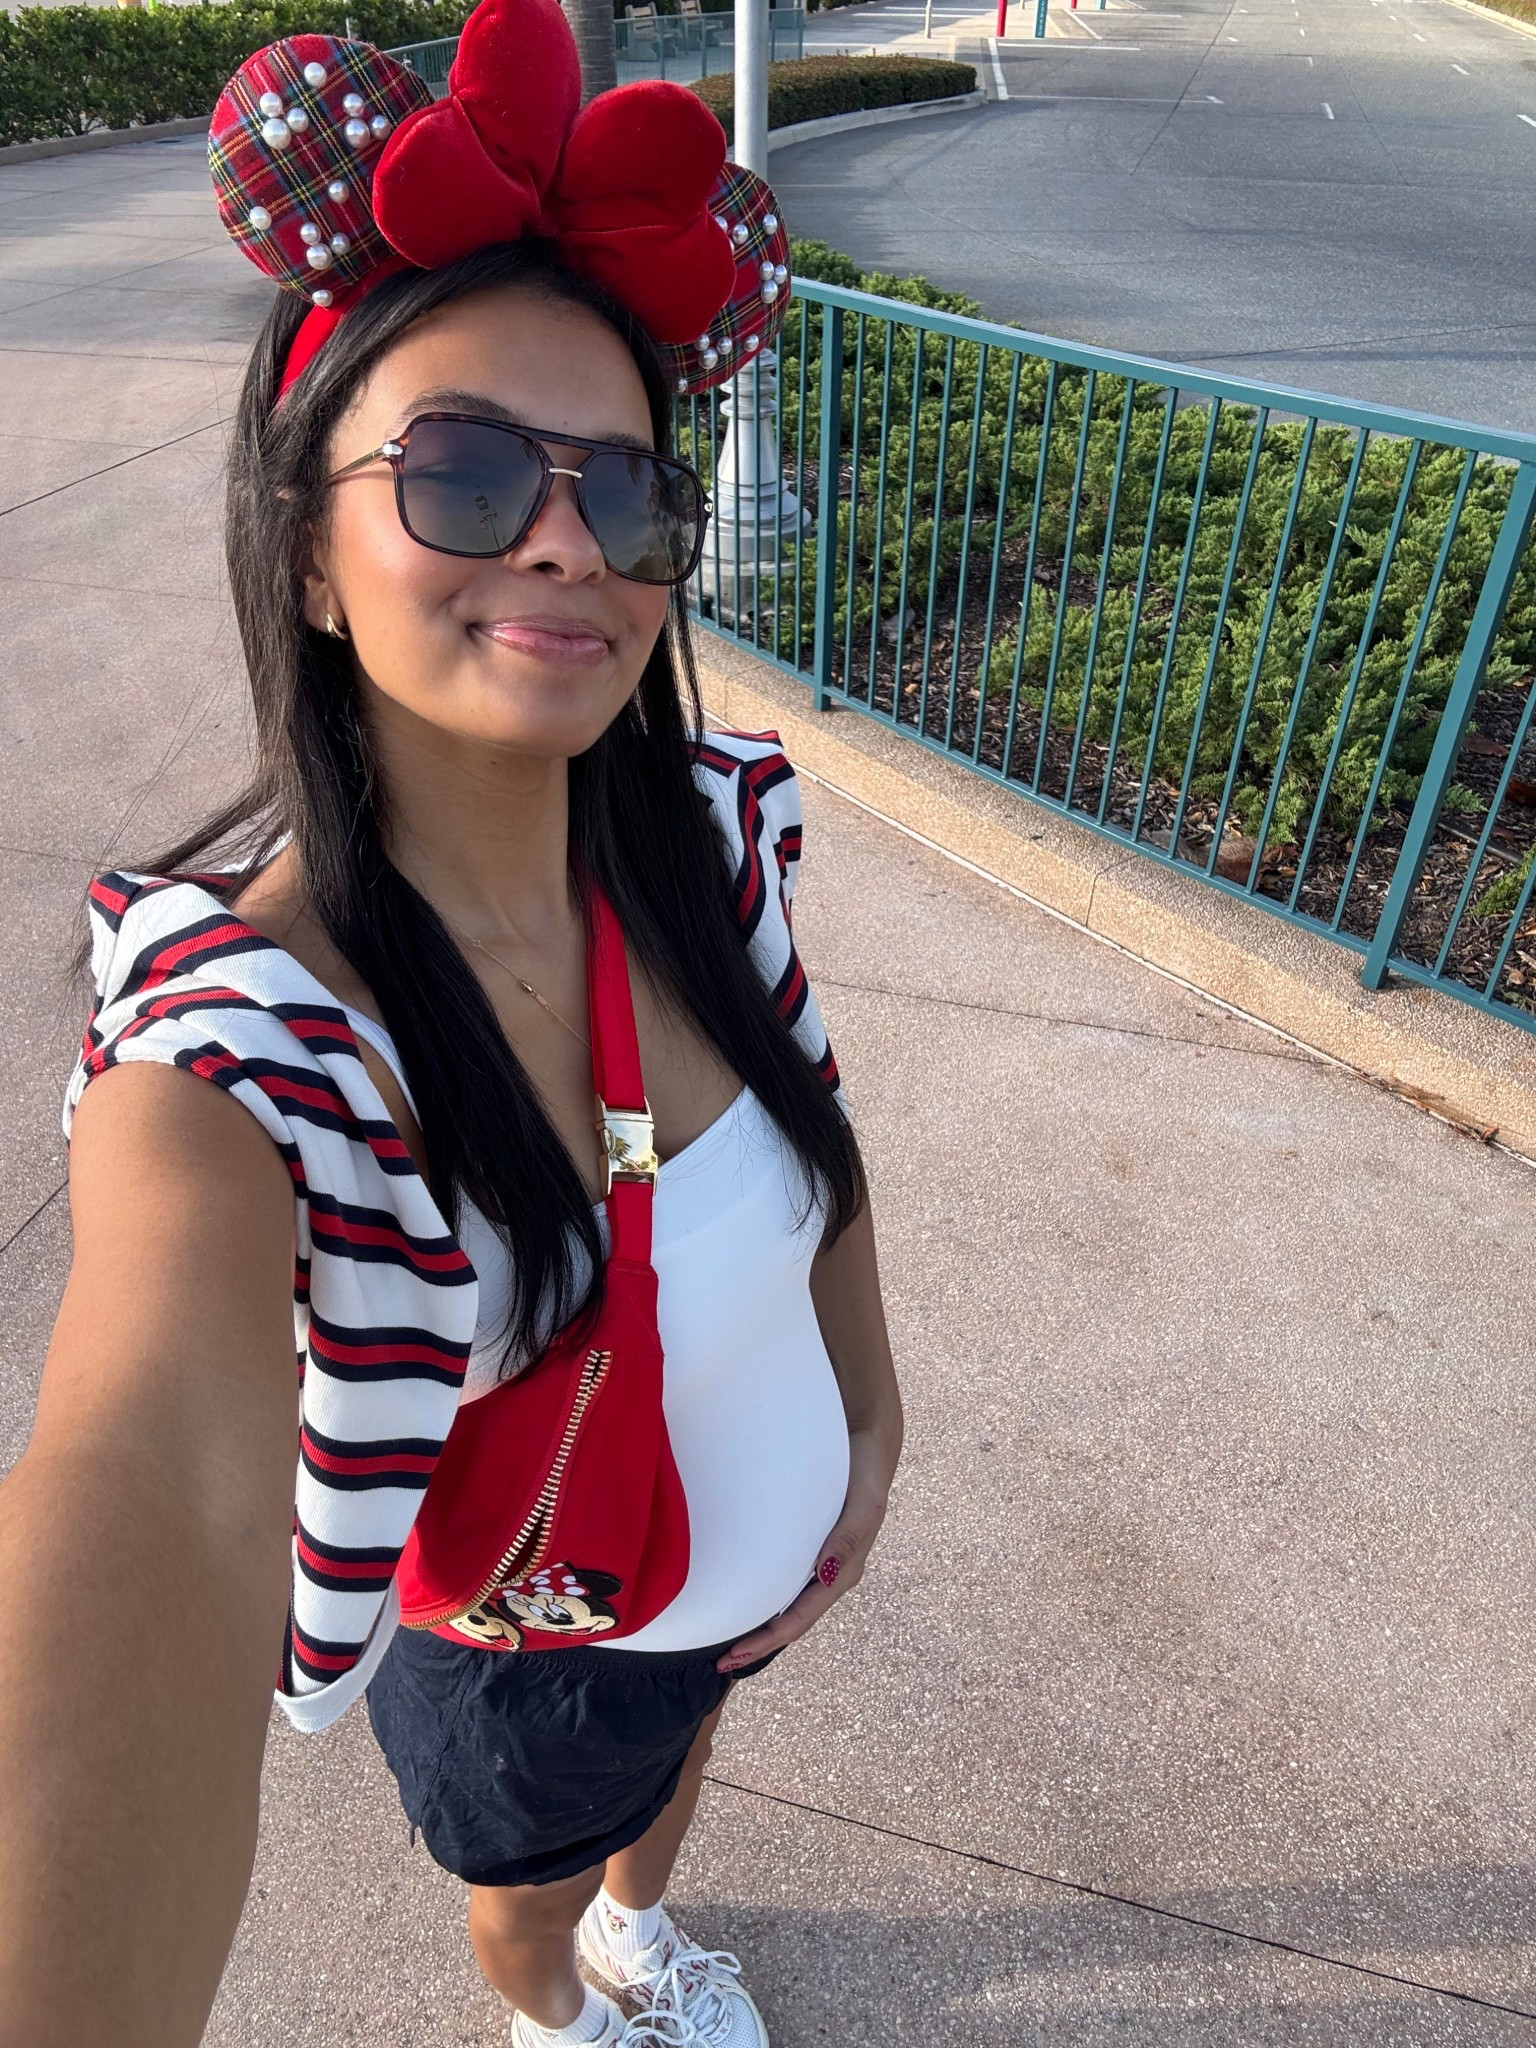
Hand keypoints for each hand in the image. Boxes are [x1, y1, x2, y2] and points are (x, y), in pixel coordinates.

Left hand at [714, 1430, 894, 1675]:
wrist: (868, 1436)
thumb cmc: (864, 1470)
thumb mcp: (863, 1504)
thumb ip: (848, 1539)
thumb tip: (826, 1577)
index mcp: (843, 1572)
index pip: (799, 1619)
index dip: (767, 1641)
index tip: (734, 1655)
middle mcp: (830, 1573)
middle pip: (792, 1620)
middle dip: (760, 1642)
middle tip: (721, 1660)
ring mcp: (821, 1561)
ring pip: (790, 1604)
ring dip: (763, 1625)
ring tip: (730, 1640)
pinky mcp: (813, 1545)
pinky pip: (788, 1581)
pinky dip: (768, 1598)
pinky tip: (750, 1599)